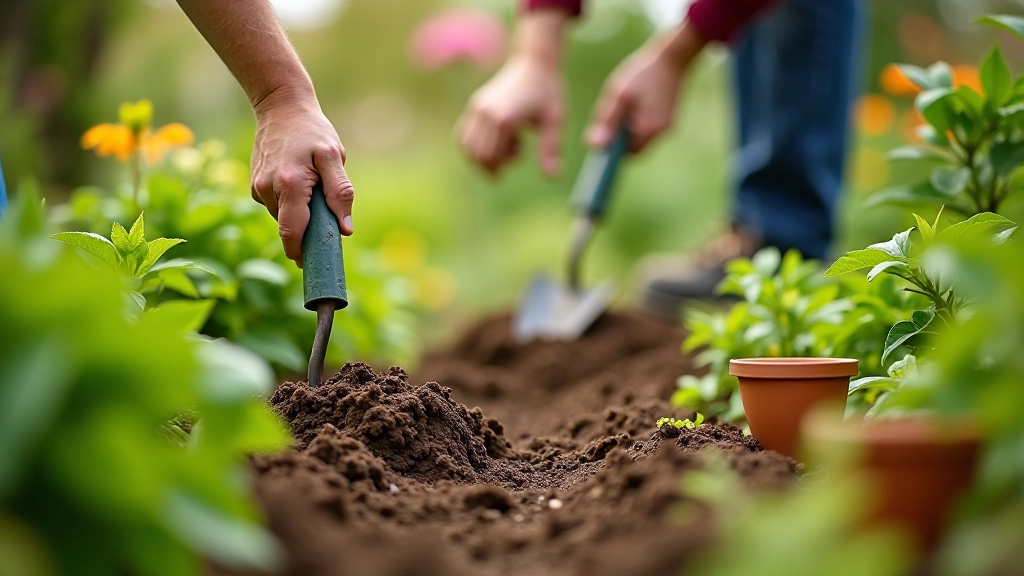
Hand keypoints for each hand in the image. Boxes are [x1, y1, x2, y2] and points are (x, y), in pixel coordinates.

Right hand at [250, 90, 353, 266]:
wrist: (281, 106)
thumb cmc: (312, 130)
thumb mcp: (333, 156)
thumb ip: (340, 192)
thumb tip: (344, 229)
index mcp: (290, 185)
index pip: (292, 233)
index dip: (303, 253)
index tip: (314, 265)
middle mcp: (267, 189)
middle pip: (288, 228)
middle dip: (307, 232)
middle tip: (327, 221)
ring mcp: (258, 187)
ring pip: (282, 217)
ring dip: (300, 213)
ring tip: (313, 186)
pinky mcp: (255, 184)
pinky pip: (276, 205)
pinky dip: (290, 202)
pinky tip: (300, 181)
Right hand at [458, 56, 563, 175]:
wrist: (535, 63)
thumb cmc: (548, 92)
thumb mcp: (554, 122)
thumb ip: (551, 149)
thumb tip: (553, 176)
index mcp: (503, 119)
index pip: (490, 157)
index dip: (501, 167)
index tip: (520, 158)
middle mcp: (485, 113)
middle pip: (476, 154)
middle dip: (492, 163)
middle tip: (516, 153)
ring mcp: (477, 107)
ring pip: (466, 145)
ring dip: (483, 154)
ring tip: (506, 146)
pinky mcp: (475, 104)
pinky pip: (464, 133)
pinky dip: (474, 144)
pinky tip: (495, 139)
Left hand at [586, 25, 705, 152]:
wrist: (673, 56)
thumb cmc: (643, 72)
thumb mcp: (619, 94)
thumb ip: (607, 121)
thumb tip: (595, 146)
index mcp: (647, 130)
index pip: (626, 154)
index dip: (613, 148)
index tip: (603, 134)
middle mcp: (661, 133)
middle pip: (634, 146)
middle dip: (621, 136)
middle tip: (614, 111)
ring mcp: (668, 126)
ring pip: (641, 137)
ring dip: (629, 127)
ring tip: (626, 102)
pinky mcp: (670, 118)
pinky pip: (650, 127)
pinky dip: (639, 120)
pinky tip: (637, 101)